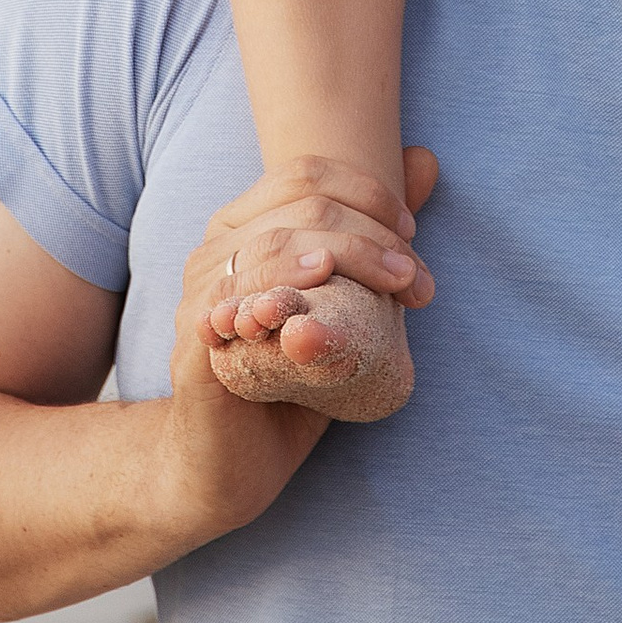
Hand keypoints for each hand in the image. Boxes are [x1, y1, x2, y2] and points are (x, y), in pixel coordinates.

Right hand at [157, 155, 435, 545]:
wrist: (231, 464)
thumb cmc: (288, 375)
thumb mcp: (341, 300)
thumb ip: (375, 232)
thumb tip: (426, 159)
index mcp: (241, 225)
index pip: (306, 174)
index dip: (368, 192)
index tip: (412, 234)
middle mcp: (214, 250)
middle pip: (302, 206)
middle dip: (373, 233)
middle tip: (415, 278)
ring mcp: (200, 294)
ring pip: (276, 243)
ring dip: (350, 255)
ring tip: (396, 283)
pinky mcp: (195, 344)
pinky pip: (235, 299)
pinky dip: (281, 282)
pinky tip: (319, 284)